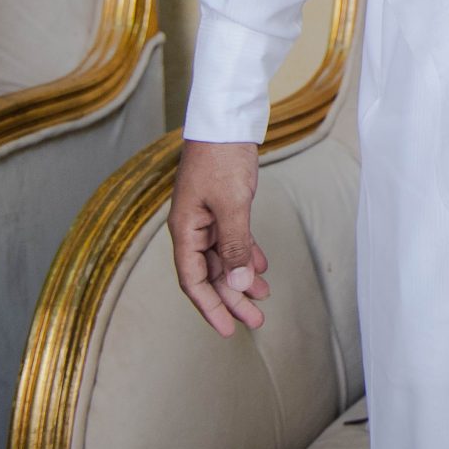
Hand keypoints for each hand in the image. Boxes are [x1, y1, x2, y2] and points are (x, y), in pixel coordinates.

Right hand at [170, 139, 267, 335]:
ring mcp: (207, 217)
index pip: (194, 281)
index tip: (228, 329)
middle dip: (233, 299)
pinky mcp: (223, 206)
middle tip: (256, 321)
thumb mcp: (232, 204)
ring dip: (242, 278)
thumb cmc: (222, 157)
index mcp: (185, 230)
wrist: (225, 120)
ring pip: (224, 258)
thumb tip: (237, 282)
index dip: (210, 307)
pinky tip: (261, 266)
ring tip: (264, 297)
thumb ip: (235, 244)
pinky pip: (233, 239)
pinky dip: (246, 253)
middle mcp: (192, 228)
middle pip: (211, 274)